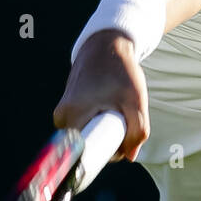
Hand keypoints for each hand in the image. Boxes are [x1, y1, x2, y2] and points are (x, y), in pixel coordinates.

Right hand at [53, 32, 149, 161]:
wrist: (106, 45)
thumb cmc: (120, 71)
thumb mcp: (136, 100)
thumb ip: (138, 131)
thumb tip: (128, 156)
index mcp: (71, 116)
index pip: (84, 154)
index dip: (106, 154)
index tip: (120, 146)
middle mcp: (62, 116)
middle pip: (88, 146)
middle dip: (109, 140)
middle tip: (124, 120)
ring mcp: (63, 112)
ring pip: (89, 135)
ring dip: (106, 129)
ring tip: (116, 108)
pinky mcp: (68, 108)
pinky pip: (86, 125)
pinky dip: (100, 121)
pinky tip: (107, 105)